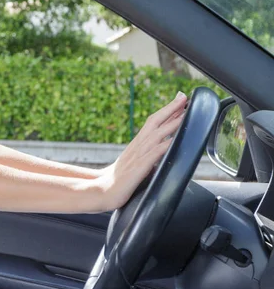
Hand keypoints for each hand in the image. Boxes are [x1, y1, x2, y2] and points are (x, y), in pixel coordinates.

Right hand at [100, 91, 187, 209]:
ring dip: (172, 122)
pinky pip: (155, 153)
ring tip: (185, 112)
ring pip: (158, 134)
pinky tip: (175, 140)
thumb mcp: (134, 163)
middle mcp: (138, 146)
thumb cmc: (117, 180)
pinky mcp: (139, 168)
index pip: (152, 122)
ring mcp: (138, 155)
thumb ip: (147, 156)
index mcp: (136, 144)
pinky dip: (166, 145)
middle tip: (183, 97)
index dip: (166, 110)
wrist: (103, 191)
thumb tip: (162, 152)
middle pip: (155, 122)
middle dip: (171, 108)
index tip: (179, 99)